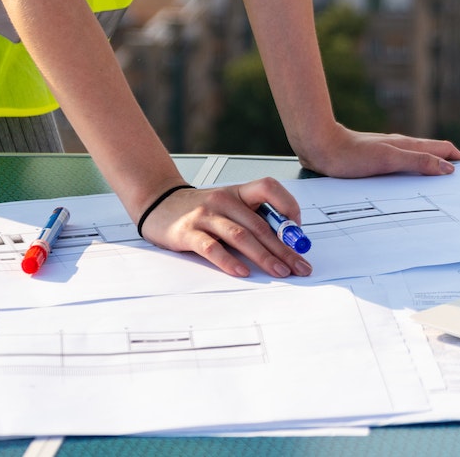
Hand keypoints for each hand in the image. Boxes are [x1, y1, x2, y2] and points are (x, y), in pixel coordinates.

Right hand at [138, 178, 313, 278]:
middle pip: (260, 224)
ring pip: (241, 236)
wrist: (159, 203)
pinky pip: (212, 248)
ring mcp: (205, 216)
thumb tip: (286, 242)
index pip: (269, 187)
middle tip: (300, 266)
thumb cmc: (201, 209)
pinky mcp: (188, 233)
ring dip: (264, 256)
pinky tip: (242, 271)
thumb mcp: (230, 206)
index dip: (288, 205)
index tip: (298, 230)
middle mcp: (224, 201)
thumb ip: (253, 219)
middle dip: (284, 248)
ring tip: (280, 271)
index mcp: (238, 192)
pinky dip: (228, 261)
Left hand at [296, 125, 459, 178]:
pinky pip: (404, 168)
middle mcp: (402, 147)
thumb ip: (418, 162)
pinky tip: (410, 189)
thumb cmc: (352, 155)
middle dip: (451, 166)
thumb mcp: (389, 160)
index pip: (444, 148)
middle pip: (435, 154)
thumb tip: (448, 167)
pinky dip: (415, 176)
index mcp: (409, 144)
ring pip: (420, 161)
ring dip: (433, 172)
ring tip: (440, 191)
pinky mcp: (377, 162)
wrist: (322, 148)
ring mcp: (390, 153)